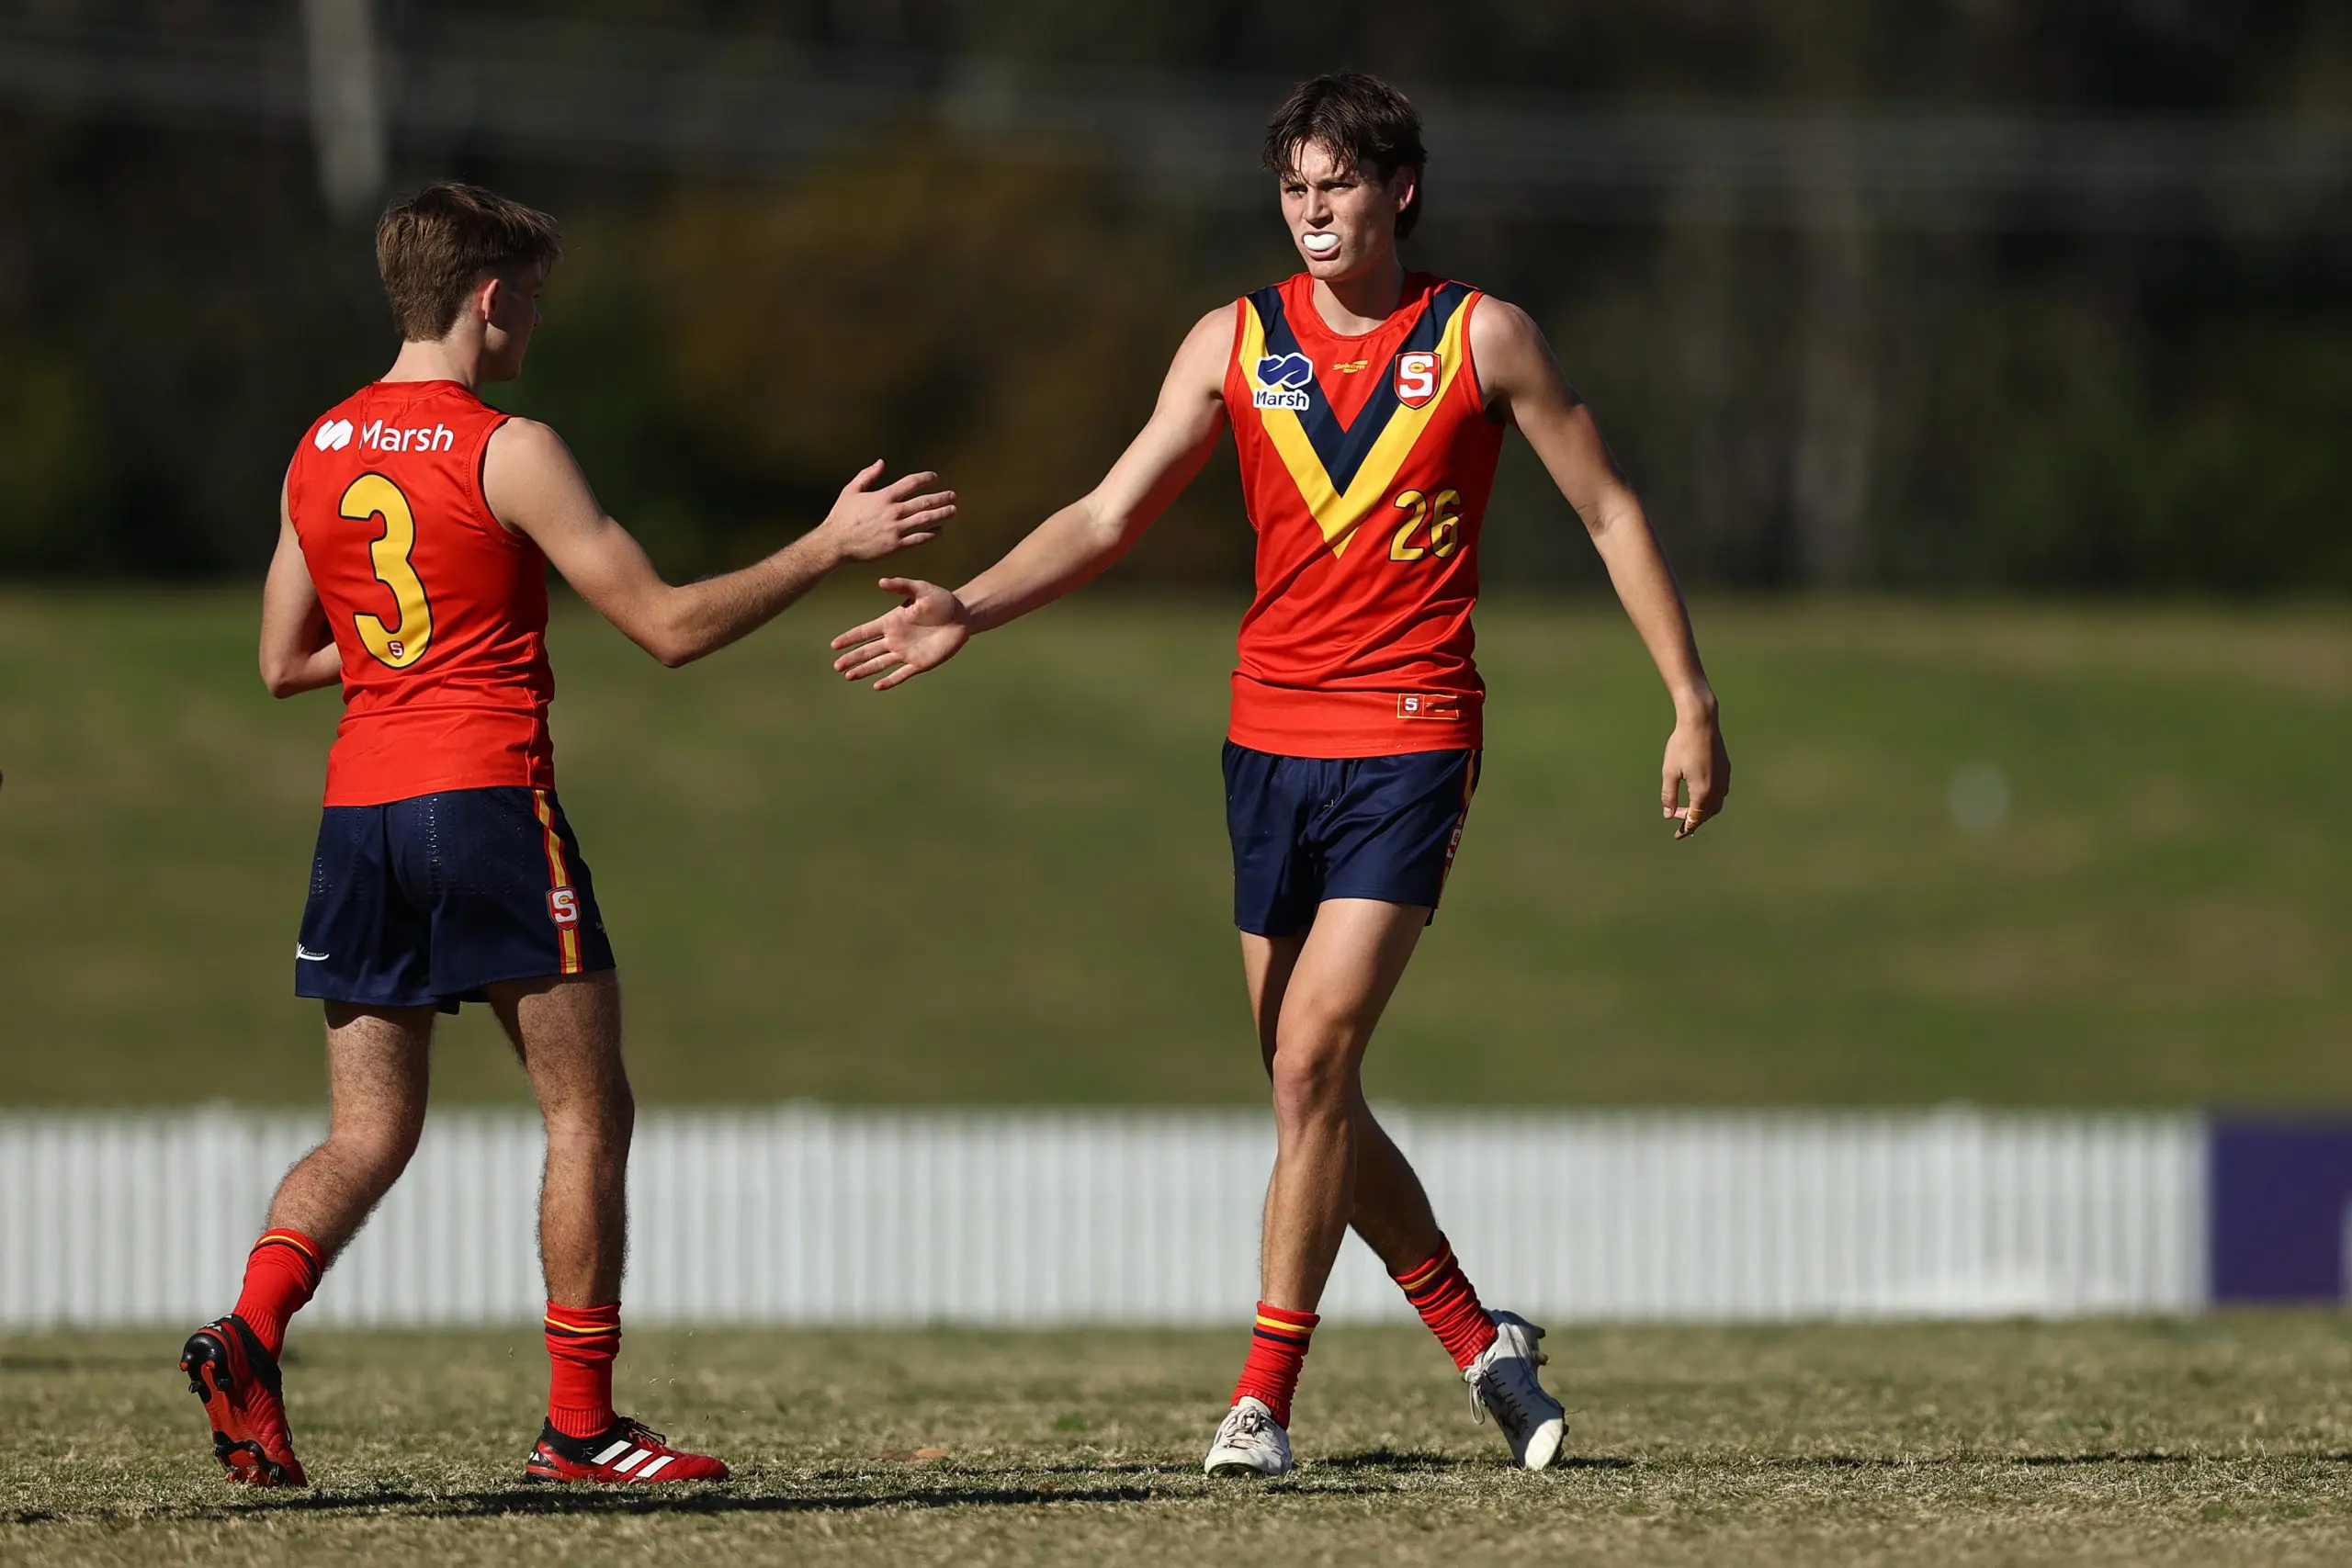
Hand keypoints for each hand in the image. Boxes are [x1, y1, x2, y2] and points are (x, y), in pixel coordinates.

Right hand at [817, 460, 956, 563]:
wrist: (835, 543)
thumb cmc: (841, 516)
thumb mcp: (851, 490)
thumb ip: (867, 475)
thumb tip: (881, 463)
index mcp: (884, 496)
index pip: (911, 483)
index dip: (926, 478)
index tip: (935, 478)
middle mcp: (893, 512)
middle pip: (924, 502)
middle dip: (941, 498)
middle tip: (953, 496)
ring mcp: (896, 529)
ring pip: (926, 520)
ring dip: (942, 514)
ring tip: (953, 510)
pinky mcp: (895, 545)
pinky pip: (919, 539)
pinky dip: (932, 534)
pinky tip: (939, 530)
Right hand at [829, 578, 971, 691]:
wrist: (962, 616)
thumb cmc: (942, 600)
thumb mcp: (921, 589)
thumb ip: (901, 586)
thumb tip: (880, 581)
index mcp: (892, 621)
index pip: (865, 632)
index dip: (850, 638)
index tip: (834, 645)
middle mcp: (895, 639)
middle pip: (868, 651)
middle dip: (852, 658)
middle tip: (837, 666)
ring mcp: (906, 652)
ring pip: (880, 664)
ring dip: (864, 670)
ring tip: (848, 676)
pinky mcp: (920, 663)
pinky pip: (901, 674)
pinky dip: (890, 681)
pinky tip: (877, 686)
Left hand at [1661, 705, 1729, 839]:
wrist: (1701, 722)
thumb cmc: (1681, 745)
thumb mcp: (1669, 772)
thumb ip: (1669, 796)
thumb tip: (1668, 814)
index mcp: (1702, 792)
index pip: (1695, 819)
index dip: (1686, 828)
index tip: (1678, 835)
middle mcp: (1717, 788)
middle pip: (1707, 814)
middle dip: (1693, 819)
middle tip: (1678, 818)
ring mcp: (1724, 778)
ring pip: (1717, 804)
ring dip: (1704, 810)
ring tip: (1689, 808)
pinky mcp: (1726, 769)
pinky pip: (1722, 792)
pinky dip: (1712, 799)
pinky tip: (1701, 793)